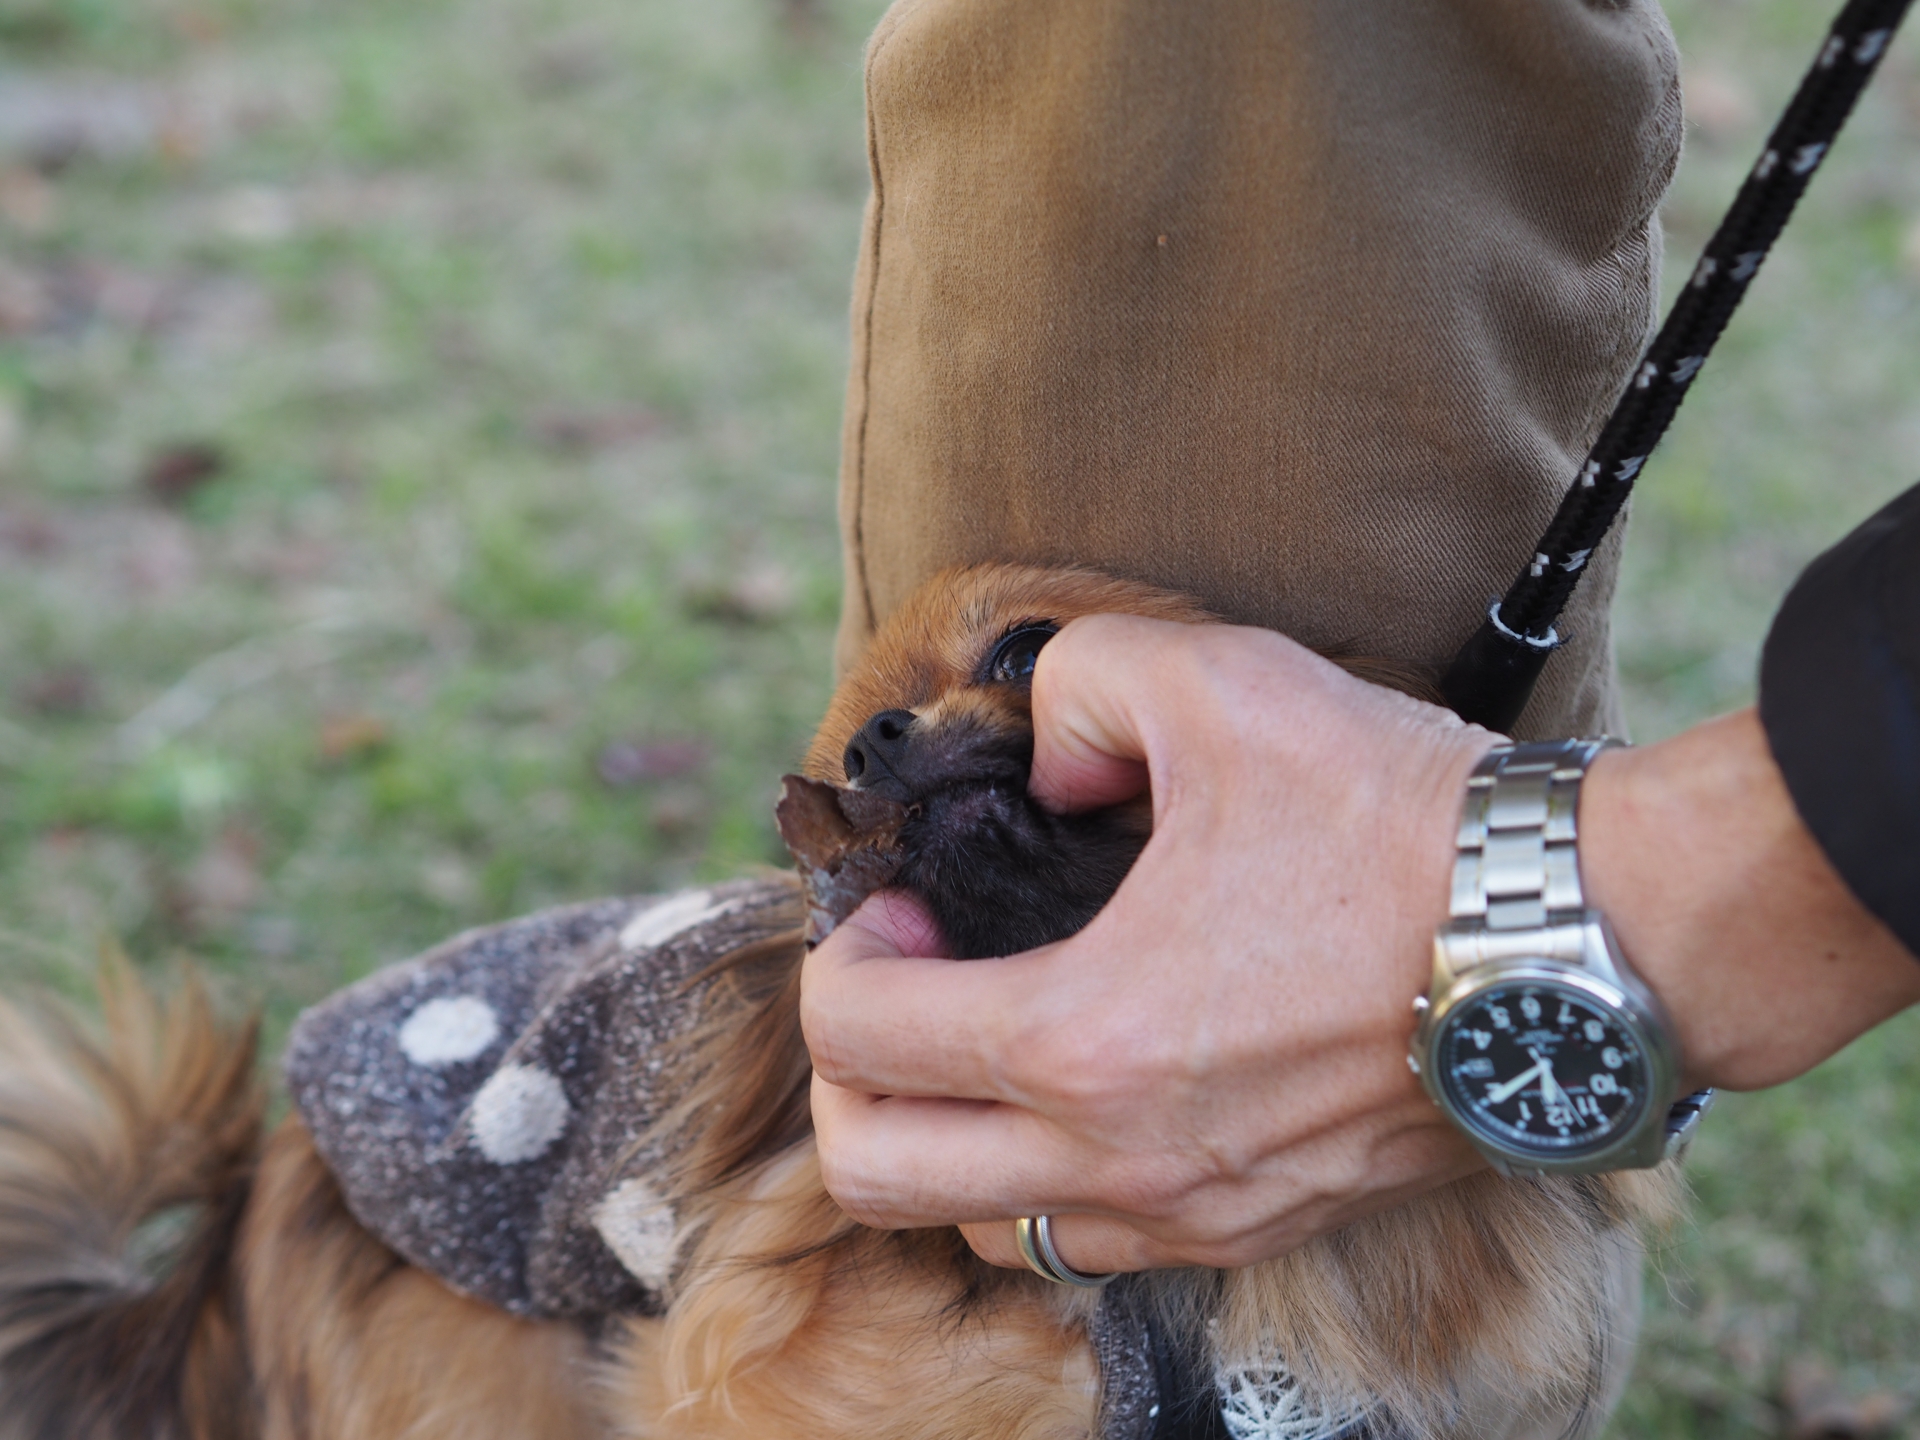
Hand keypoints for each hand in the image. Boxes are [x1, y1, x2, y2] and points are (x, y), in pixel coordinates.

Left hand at [801, 617, 1919, 1277]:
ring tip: (985, 1038)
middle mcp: (1120, 1160)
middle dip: (852, 1073)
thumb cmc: (1404, 824)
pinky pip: (1090, 1247)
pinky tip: (1087, 1090)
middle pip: (878, 1174)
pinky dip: (1041, 1181)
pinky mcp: (1259, 1229)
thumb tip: (1046, 762)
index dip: (845, 955)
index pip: (858, 1040)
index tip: (899, 903)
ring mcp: (1191, 1214)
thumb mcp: (1221, 686)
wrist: (1583, 941)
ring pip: (981, 1228)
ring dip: (942, 1137)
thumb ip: (1083, 688)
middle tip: (909, 978)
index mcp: (1081, 1041)